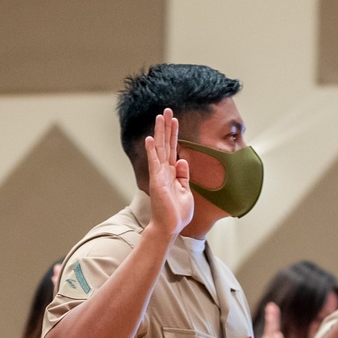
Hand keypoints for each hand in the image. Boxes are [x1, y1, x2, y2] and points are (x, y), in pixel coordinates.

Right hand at [145, 109, 193, 239]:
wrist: (170, 228)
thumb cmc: (177, 214)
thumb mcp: (186, 191)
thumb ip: (184, 176)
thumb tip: (183, 160)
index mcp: (173, 173)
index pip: (173, 149)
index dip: (174, 134)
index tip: (174, 120)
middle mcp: (165, 171)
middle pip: (166, 144)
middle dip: (167, 127)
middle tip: (167, 110)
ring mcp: (160, 175)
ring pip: (160, 149)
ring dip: (160, 132)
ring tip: (160, 116)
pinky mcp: (157, 181)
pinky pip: (154, 163)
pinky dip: (152, 150)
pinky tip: (150, 138)